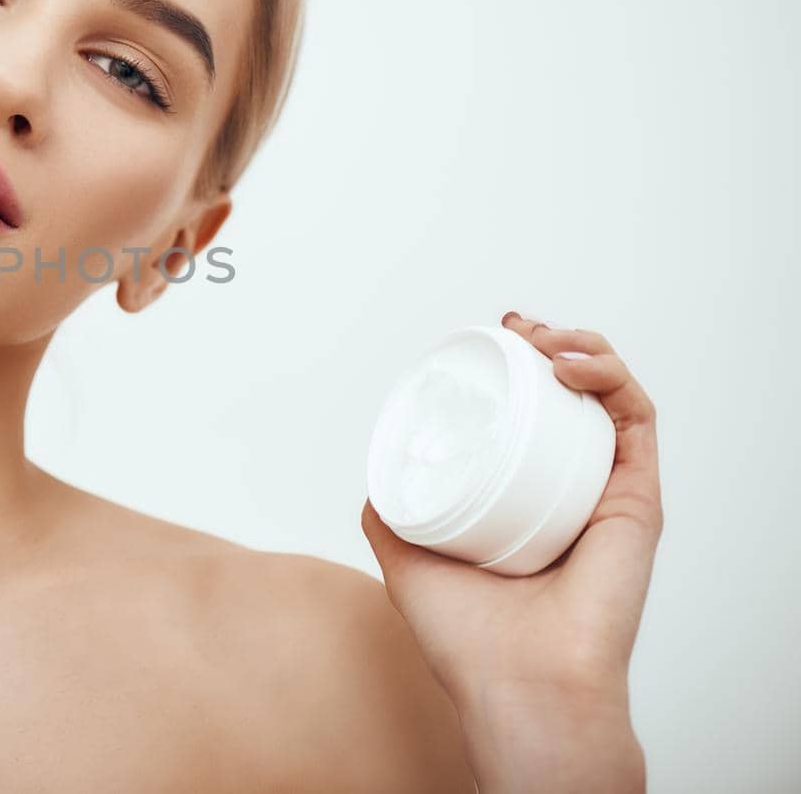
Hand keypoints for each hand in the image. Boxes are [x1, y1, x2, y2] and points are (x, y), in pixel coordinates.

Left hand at [361, 312, 660, 784]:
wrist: (516, 684)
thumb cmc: (468, 642)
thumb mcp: (410, 562)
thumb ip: (394, 519)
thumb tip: (375, 483)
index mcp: (530, 501)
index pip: (536, 418)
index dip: (520, 370)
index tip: (494, 340)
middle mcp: (574, 494)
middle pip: (576, 399)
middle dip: (551, 345)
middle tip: (516, 329)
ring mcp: (607, 495)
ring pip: (611, 399)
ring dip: (583, 349)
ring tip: (543, 338)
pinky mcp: (638, 502)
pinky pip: (636, 424)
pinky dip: (611, 381)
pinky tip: (571, 366)